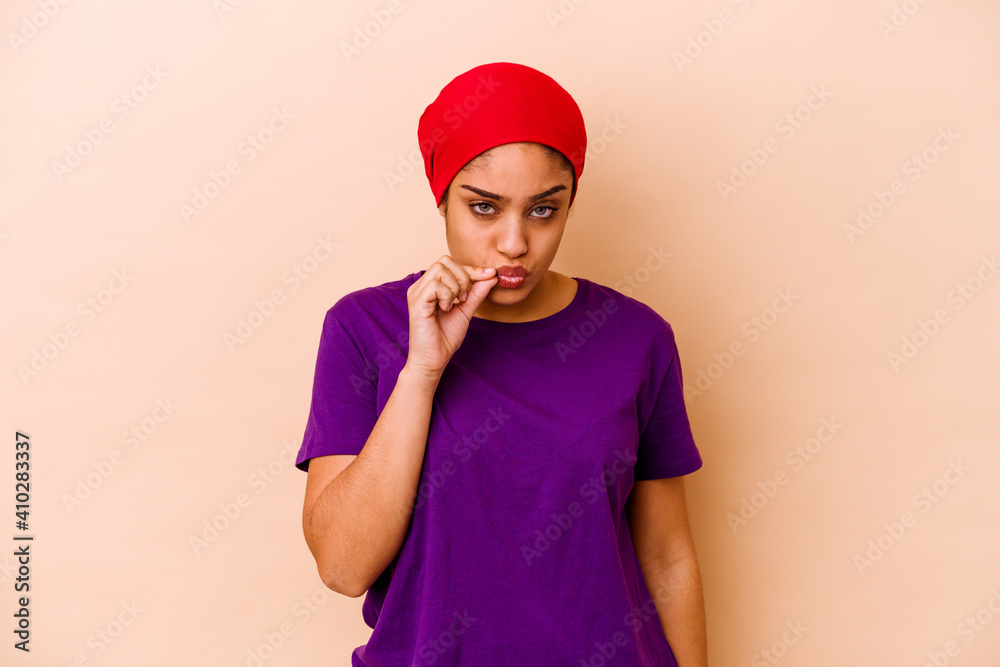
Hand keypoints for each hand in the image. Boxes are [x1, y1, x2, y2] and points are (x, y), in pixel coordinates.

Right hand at [404, 256, 496, 379]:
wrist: (434, 359)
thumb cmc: (445, 337)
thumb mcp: (466, 310)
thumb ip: (477, 292)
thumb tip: (491, 275)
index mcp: (431, 285)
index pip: (451, 263)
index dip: (472, 269)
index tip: (491, 275)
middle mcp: (421, 285)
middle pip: (445, 260)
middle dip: (463, 276)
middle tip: (465, 297)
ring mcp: (417, 293)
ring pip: (440, 269)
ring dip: (455, 286)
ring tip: (454, 304)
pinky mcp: (416, 302)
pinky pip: (435, 285)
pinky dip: (446, 296)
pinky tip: (445, 309)